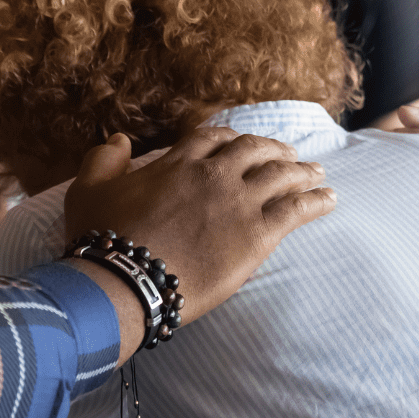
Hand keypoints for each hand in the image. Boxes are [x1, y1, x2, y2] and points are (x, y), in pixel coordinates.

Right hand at [65, 129, 334, 322]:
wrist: (126, 279)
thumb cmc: (103, 238)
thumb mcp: (88, 190)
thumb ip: (104, 160)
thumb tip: (119, 140)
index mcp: (178, 162)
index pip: (214, 138)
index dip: (231, 139)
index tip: (240, 144)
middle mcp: (214, 174)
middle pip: (255, 150)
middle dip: (275, 149)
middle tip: (289, 155)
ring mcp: (239, 202)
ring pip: (282, 175)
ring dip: (303, 171)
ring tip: (318, 173)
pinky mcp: (258, 234)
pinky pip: (297, 209)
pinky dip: (317, 200)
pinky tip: (330, 199)